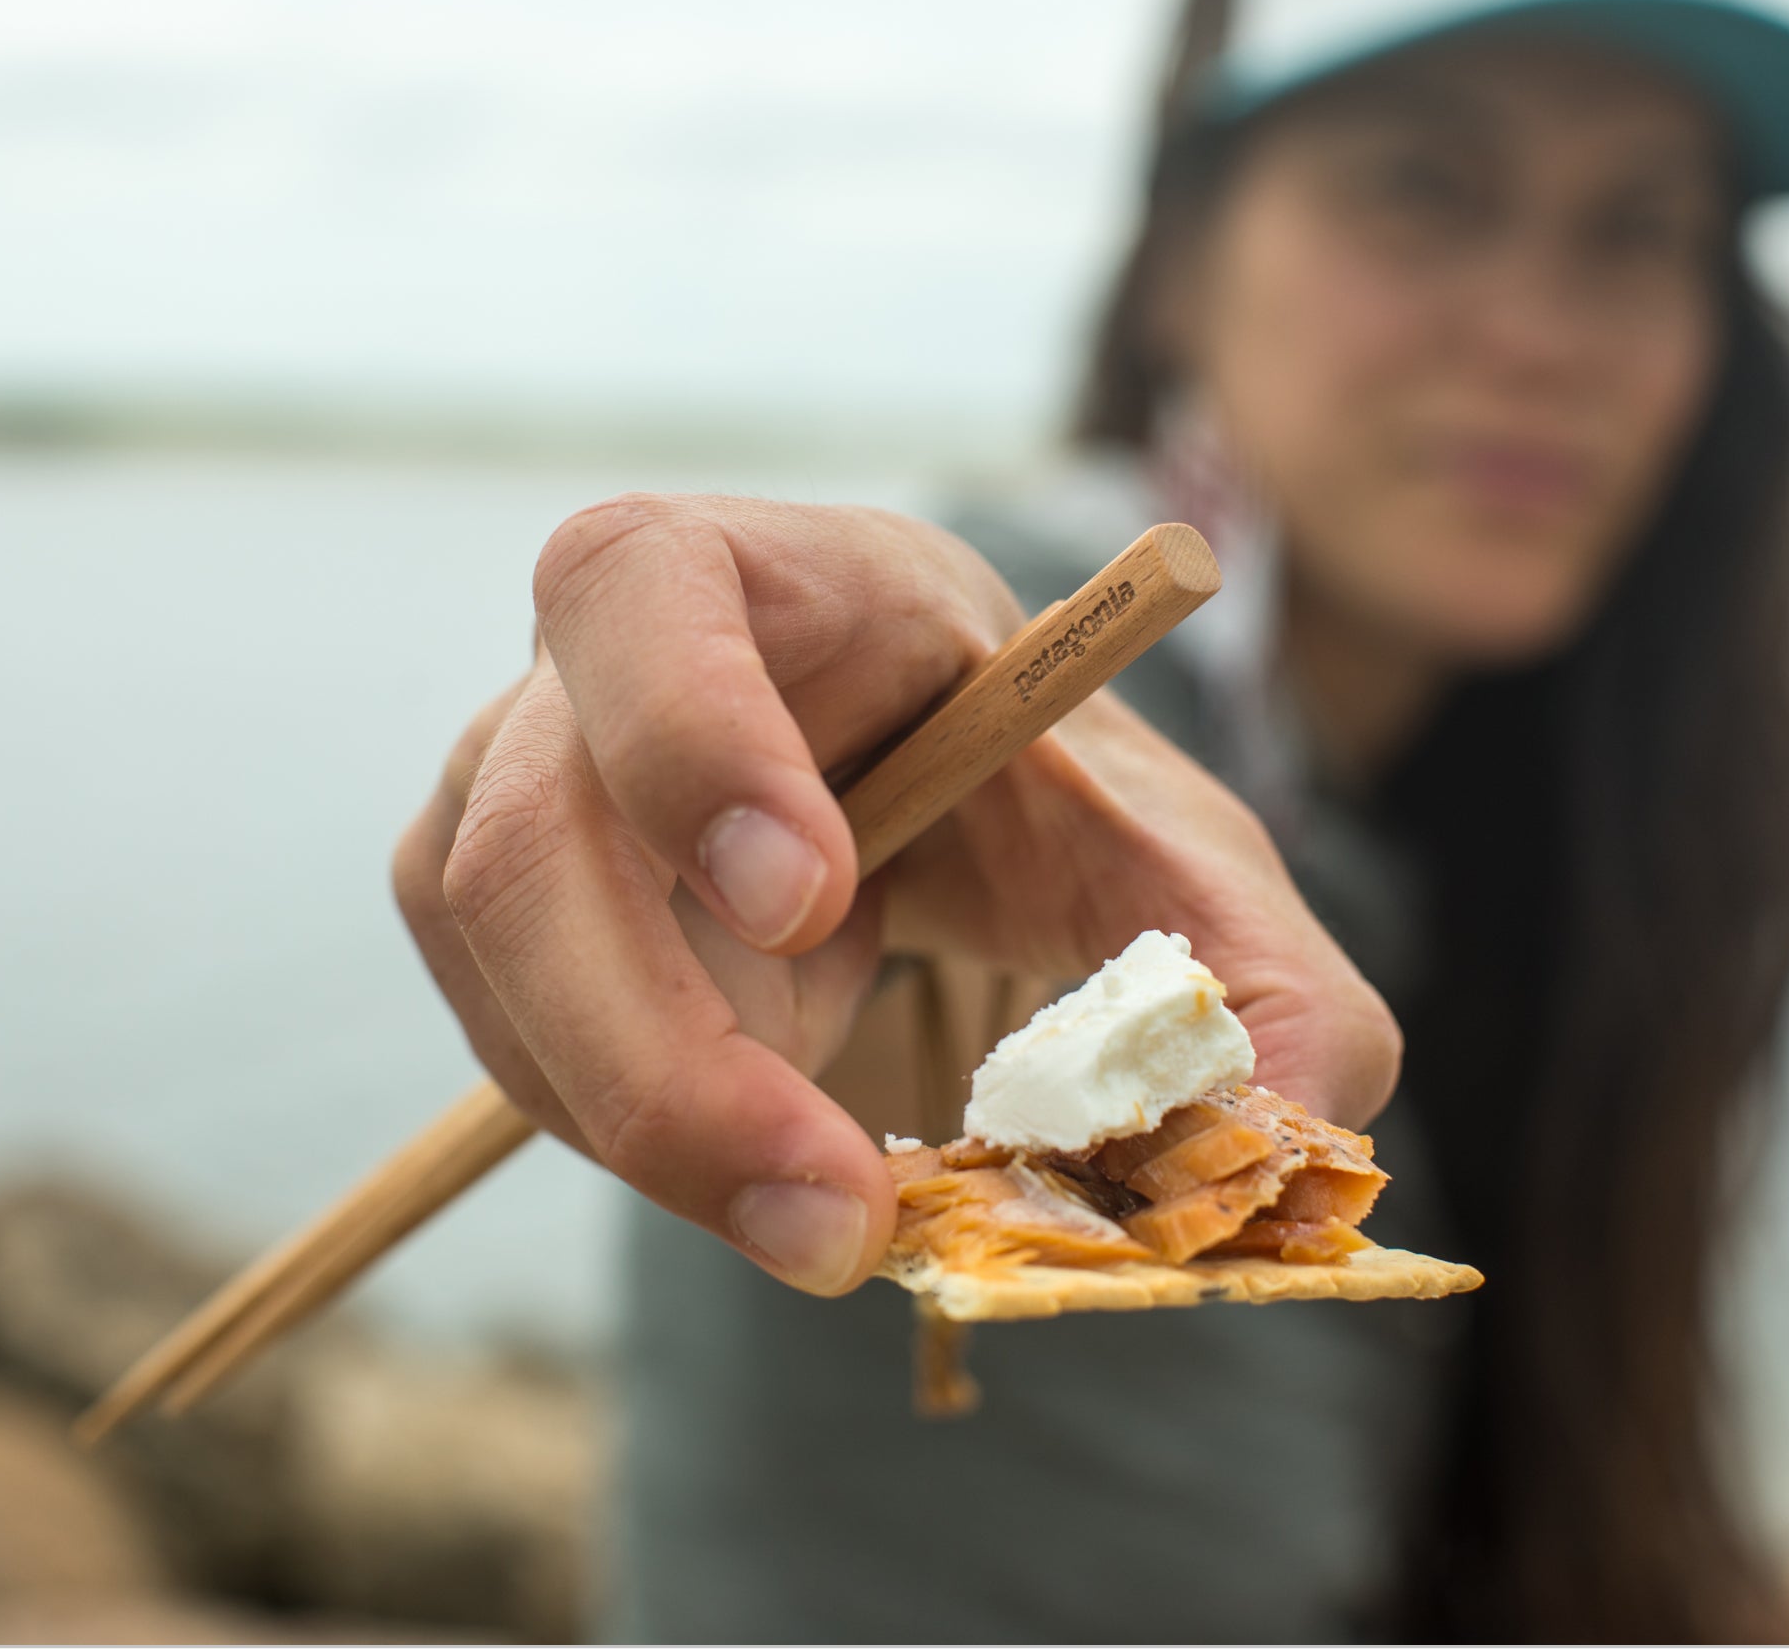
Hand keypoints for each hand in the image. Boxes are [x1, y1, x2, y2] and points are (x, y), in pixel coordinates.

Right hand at [392, 494, 1399, 1295]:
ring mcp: (504, 792)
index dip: (696, 742)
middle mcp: (582, 672)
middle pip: (518, 850)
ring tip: (833, 1217)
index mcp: (743, 571)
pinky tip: (760, 1154)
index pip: (640, 593)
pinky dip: (640, 1142)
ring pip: (499, 981)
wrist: (918, 795)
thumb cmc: (1032, 788)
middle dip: (664, 1063)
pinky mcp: (492, 924)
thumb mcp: (1174, 850)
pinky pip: (512, 1056)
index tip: (812, 901)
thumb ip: (1261, 976)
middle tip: (835, 1217)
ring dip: (660, 1130)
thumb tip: (1296, 1133)